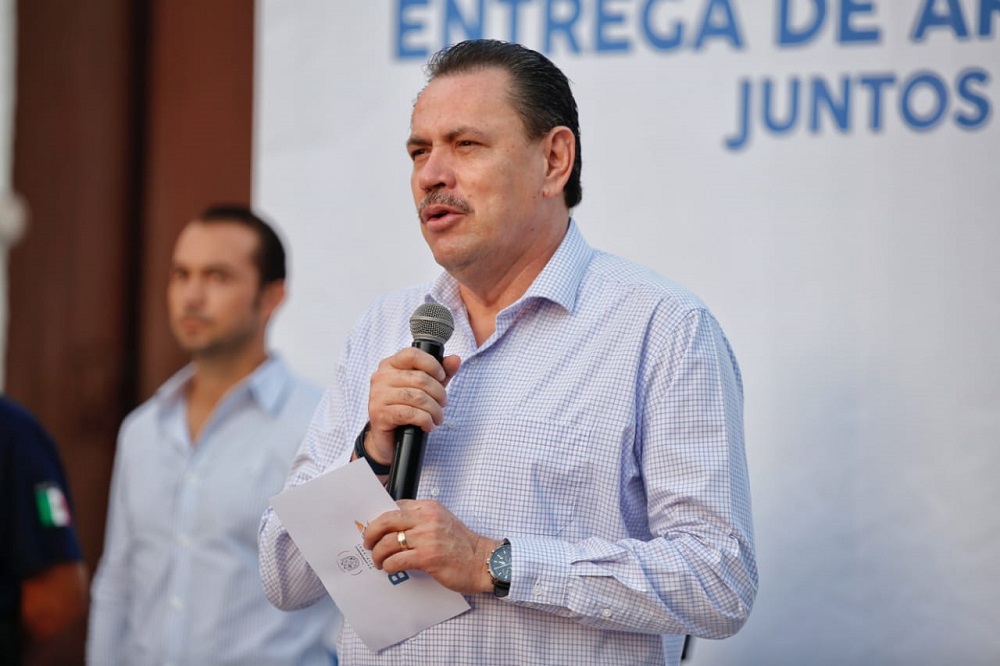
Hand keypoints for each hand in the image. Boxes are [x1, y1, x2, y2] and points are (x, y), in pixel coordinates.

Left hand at [363, 500, 498, 594]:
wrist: (483, 561)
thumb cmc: (463, 545)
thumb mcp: (442, 522)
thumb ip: (422, 520)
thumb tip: (394, 528)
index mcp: (429, 508)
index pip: (396, 506)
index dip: (380, 518)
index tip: (374, 529)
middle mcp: (427, 519)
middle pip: (386, 520)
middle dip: (371, 533)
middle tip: (368, 543)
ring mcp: (427, 538)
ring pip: (387, 542)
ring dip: (377, 554)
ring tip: (379, 561)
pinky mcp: (427, 557)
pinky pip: (396, 560)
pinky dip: (389, 565)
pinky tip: (391, 568)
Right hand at [364, 347, 460, 464]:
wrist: (387, 439)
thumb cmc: (406, 409)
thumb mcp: (427, 389)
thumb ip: (441, 373)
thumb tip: (455, 359)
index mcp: (390, 365)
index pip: (413, 354)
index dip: (432, 365)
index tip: (442, 377)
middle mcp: (381, 377)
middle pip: (420, 378)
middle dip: (439, 393)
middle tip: (443, 404)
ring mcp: (378, 395)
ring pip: (417, 397)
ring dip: (434, 410)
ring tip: (438, 418)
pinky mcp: (379, 413)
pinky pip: (410, 413)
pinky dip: (425, 420)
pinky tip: (428, 425)